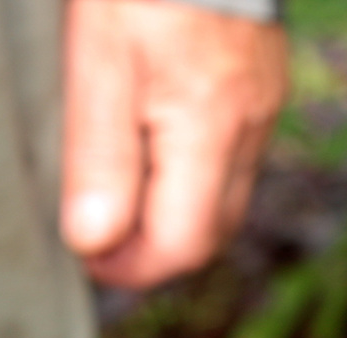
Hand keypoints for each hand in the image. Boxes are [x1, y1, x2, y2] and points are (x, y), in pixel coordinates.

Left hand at [61, 0, 288, 288]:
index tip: (83, 254)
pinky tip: (154, 141)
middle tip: (96, 237)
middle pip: (211, 233)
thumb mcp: (99, 59)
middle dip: (154, 251)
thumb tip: (94, 243)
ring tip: (118, 191)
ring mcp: (263, 103)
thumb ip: (99, 156)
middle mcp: (248, 126)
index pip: (182, 245)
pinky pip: (232, 153)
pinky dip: (191, 171)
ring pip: (224, 195)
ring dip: (172, 212)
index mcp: (209, 129)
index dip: (130, 268)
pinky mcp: (262, 78)